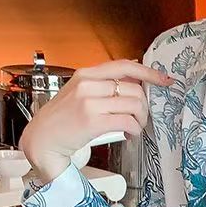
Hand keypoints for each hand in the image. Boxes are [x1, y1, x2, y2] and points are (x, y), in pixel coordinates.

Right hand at [18, 58, 172, 183]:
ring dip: (140, 120)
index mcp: (85, 75)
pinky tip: (128, 135)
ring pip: (134, 104)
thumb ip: (102, 86)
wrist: (41, 140)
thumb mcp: (79, 94)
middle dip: (144, 106)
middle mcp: (88, 84)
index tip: (164, 80)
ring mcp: (89, 102)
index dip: (149, 72)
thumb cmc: (61, 121)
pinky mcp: (92, 121)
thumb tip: (133, 82)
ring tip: (133, 128)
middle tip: (139, 119)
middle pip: (134, 88)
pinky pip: (127, 122)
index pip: (125, 66)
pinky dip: (134, 130)